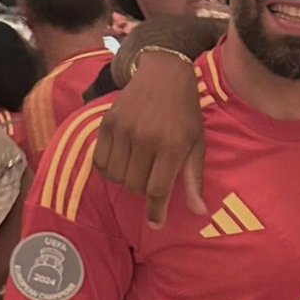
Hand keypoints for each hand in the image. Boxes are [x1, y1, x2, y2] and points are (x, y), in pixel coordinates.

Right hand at [93, 52, 206, 226]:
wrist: (164, 74)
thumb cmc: (185, 113)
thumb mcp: (196, 144)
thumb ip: (193, 179)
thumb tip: (199, 211)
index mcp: (172, 145)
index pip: (158, 189)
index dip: (156, 211)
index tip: (156, 224)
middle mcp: (146, 139)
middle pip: (135, 186)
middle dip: (144, 187)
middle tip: (153, 172)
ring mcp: (123, 130)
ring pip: (117, 177)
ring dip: (127, 179)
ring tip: (139, 165)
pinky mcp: (107, 124)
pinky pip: (100, 162)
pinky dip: (110, 168)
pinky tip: (122, 158)